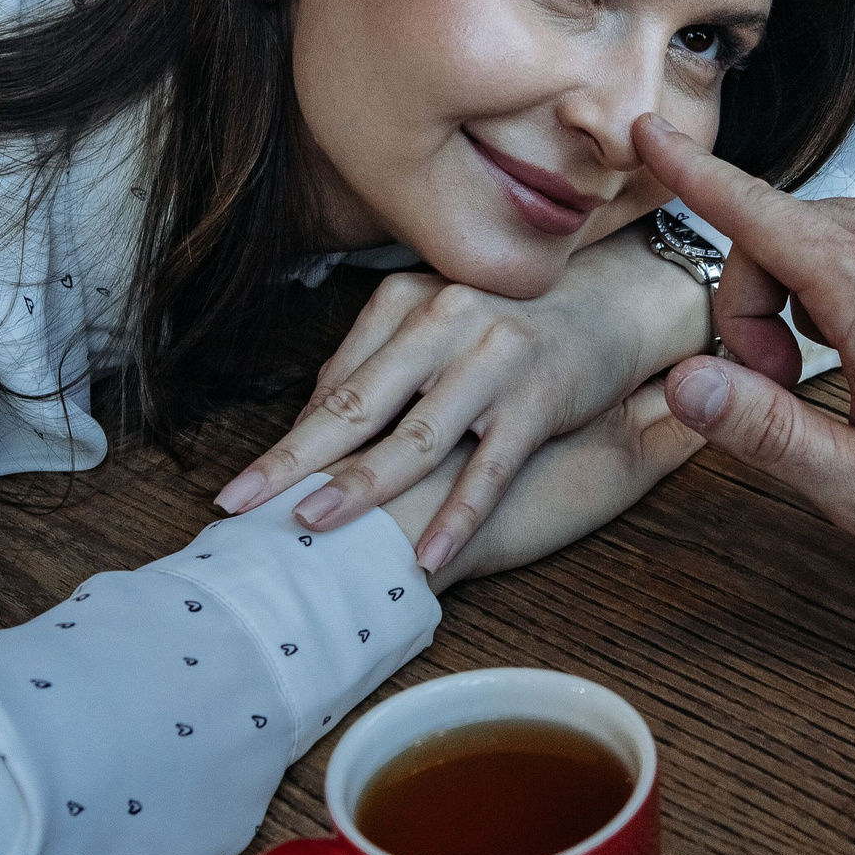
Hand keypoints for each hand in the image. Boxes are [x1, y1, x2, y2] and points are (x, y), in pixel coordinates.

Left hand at [214, 230, 708, 571]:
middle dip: (295, 459)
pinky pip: (490, 468)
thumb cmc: (510, 326)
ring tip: (315, 525)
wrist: (611, 304)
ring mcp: (493, 358)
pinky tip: (429, 554)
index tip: (246, 486)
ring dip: (362, 485)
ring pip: (417, 436)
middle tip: (242, 501)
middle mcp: (444, 318)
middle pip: (358, 404)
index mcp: (407, 300)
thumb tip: (313, 422)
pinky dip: (458, 516)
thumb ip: (380, 366)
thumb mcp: (438, 328)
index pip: (339, 382)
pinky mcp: (538, 397)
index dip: (292, 439)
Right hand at [633, 115, 854, 586]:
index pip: (761, 215)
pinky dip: (852, 291)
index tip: (648, 134)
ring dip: (803, 300)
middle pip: (784, 232)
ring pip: (829, 236)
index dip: (694, 177)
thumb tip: (686, 383)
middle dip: (753, 303)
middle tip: (780, 390)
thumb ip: (768, 431)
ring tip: (844, 393)